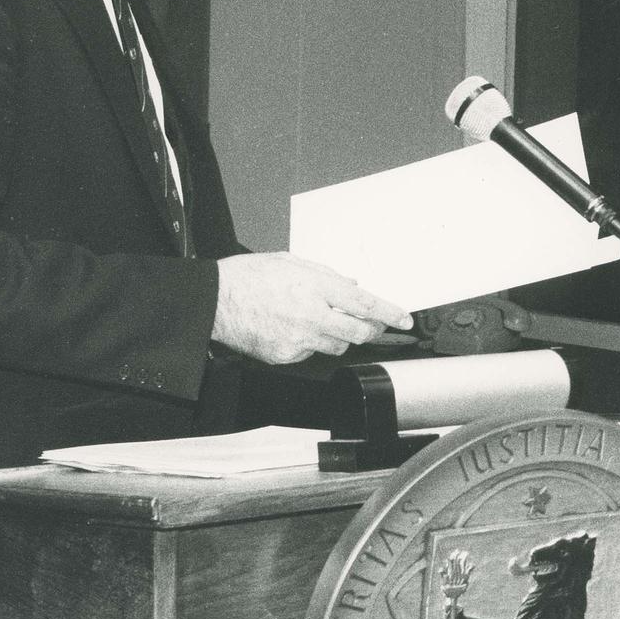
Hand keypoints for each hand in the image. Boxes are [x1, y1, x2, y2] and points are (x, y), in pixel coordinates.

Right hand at [212, 252, 411, 363]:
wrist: (215, 301)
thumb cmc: (249, 277)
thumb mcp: (292, 262)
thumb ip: (327, 276)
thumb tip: (352, 288)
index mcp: (317, 288)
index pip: (366, 305)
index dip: (390, 314)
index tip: (405, 319)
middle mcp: (312, 315)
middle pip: (359, 332)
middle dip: (371, 329)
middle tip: (372, 324)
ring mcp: (300, 339)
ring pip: (338, 346)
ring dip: (340, 335)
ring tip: (321, 320)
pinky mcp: (287, 356)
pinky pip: (312, 353)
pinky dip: (312, 343)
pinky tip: (295, 328)